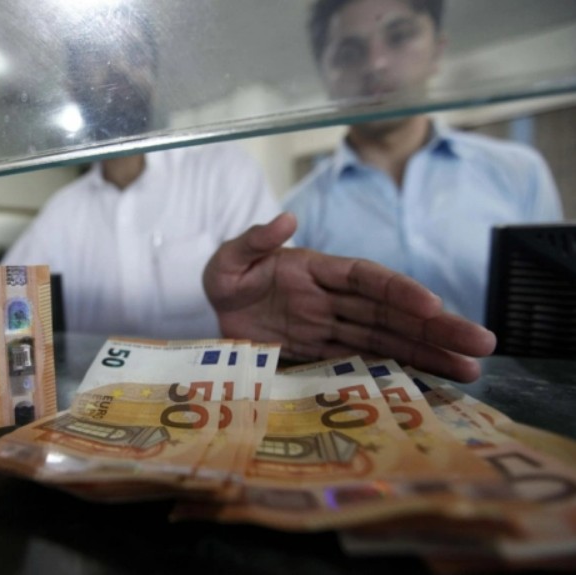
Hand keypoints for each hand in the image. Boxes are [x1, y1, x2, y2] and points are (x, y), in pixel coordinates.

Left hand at [203, 213, 496, 382]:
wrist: (215, 315)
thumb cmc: (225, 278)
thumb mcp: (228, 259)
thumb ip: (253, 242)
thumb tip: (287, 218)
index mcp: (316, 270)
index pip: (364, 279)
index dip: (398, 289)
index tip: (431, 304)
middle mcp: (333, 300)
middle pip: (391, 313)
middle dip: (436, 327)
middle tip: (482, 343)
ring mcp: (332, 329)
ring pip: (387, 341)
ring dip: (428, 354)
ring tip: (472, 370)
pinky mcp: (323, 355)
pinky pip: (364, 365)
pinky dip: (397, 373)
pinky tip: (430, 384)